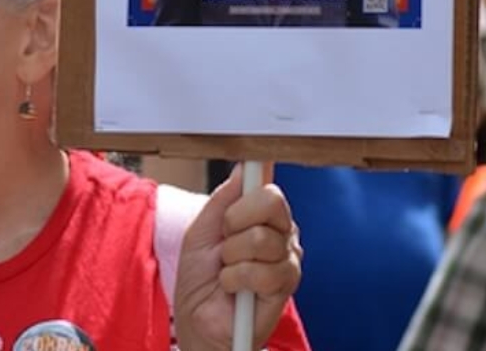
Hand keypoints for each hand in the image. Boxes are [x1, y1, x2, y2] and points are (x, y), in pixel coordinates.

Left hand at [173, 165, 301, 350]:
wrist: (197, 319)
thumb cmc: (200, 277)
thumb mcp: (201, 230)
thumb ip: (225, 198)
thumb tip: (246, 166)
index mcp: (263, 215)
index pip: (268, 185)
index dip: (244, 196)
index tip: (228, 216)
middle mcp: (281, 232)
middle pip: (272, 201)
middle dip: (234, 224)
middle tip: (224, 246)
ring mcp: (287, 258)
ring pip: (262, 238)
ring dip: (231, 258)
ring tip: (228, 272)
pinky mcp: (286, 286)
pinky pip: (262, 271)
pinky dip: (236, 279)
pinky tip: (235, 289)